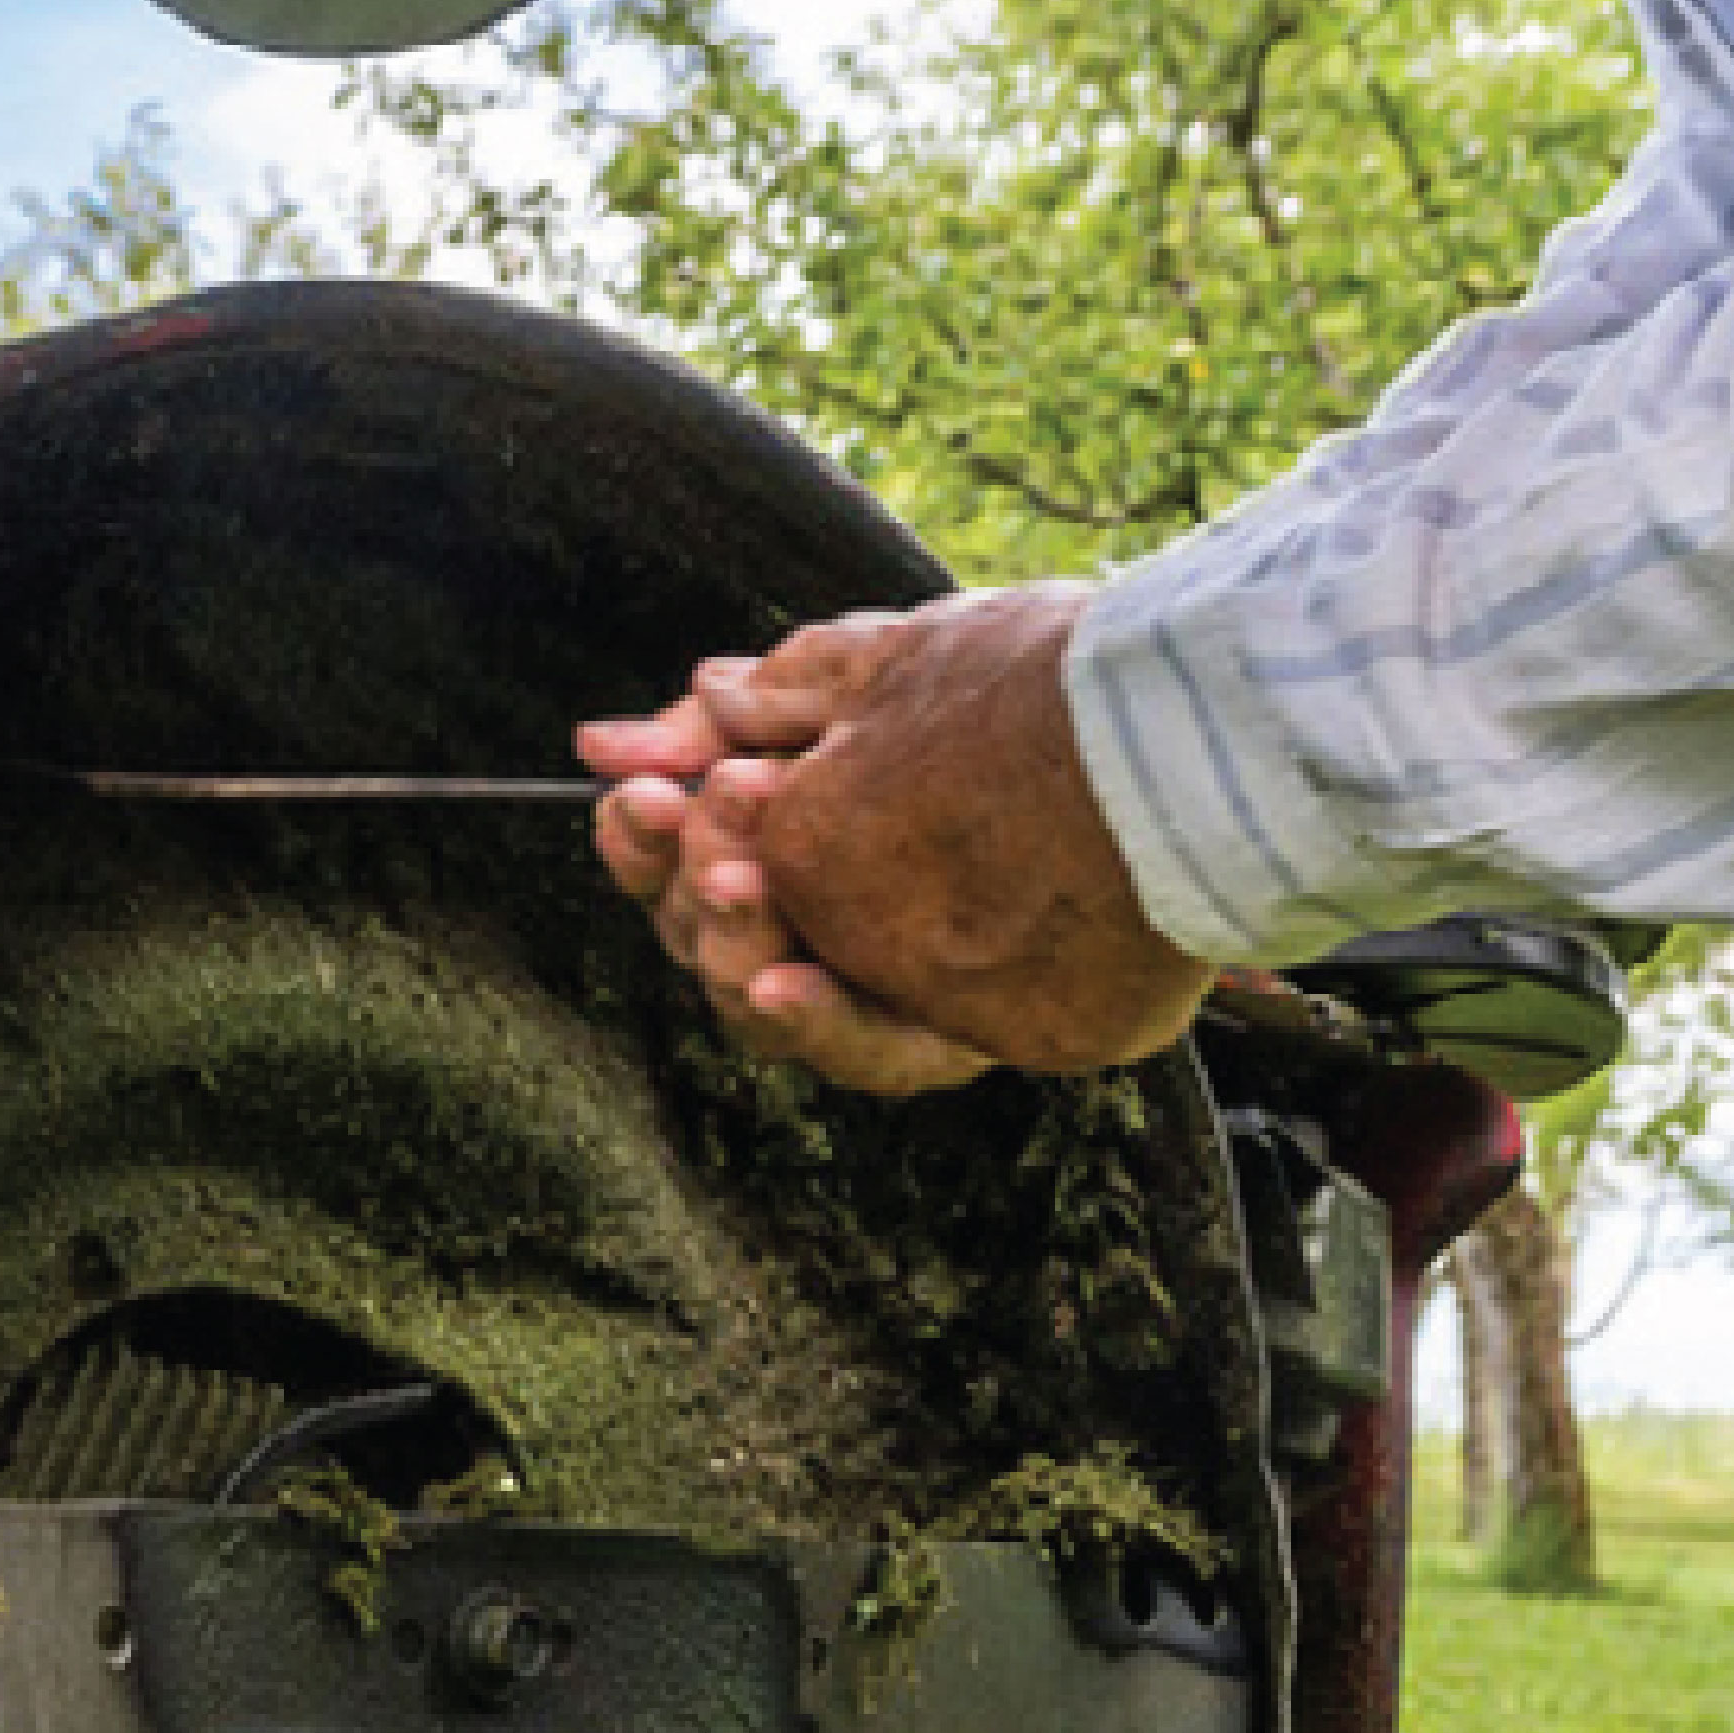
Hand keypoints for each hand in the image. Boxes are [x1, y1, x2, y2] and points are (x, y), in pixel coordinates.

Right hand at [575, 587, 1210, 1093]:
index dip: (644, 835)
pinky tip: (787, 982)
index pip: (688, 856)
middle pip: (709, 937)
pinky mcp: (960, 1028)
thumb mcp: (842, 680)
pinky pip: (869, 1052)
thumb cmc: (1001, 692)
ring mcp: (898, 976)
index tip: (629, 793)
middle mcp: (844, 913)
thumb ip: (722, 721)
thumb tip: (594, 746)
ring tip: (739, 885)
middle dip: (683, 882)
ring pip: (765, 999)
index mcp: (809, 833)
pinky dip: (816, 1018)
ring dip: (734, 944)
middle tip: (689, 827)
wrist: (1139, 733)